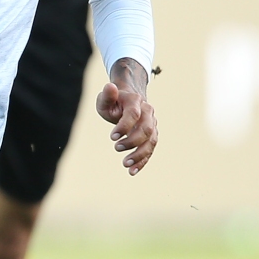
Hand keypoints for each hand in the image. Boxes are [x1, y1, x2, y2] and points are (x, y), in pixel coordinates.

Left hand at [96, 60, 156, 174]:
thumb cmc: (114, 102)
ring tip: (125, 165)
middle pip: (147, 129)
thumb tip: (110, 86)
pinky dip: (143, 161)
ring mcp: (152, 124)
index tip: (112, 137)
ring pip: (152, 141)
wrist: (128, 102)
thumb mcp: (106, 99)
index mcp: (136, 101)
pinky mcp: (152, 136)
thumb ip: (107, 95)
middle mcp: (148, 112)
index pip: (133, 114)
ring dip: (140, 154)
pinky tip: (132, 171)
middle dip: (133, 141)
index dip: (124, 126)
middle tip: (116, 148)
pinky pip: (151, 150)